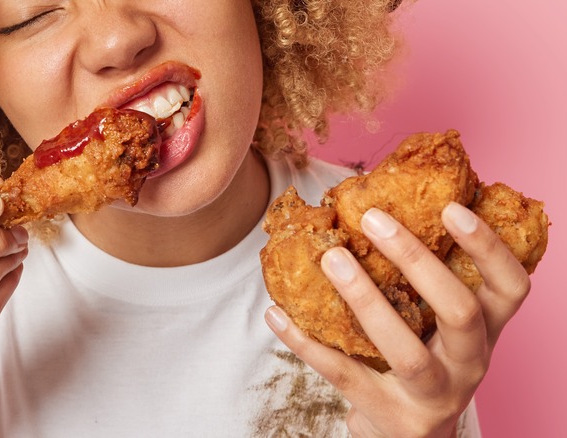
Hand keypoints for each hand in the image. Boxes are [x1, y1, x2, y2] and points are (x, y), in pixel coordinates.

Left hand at [265, 202, 529, 436]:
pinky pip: (343, 374)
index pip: (510, 286)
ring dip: (365, 299)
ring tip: (331, 258)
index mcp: (486, 330)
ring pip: (405, 350)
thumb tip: (376, 210)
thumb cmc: (425, 361)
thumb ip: (426, 284)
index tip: (452, 208)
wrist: (414, 433)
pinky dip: (304, 341)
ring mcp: (433, 395)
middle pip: (460, 312)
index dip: (487, 247)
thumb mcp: (441, 326)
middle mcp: (469, 363)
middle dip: (417, 261)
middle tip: (373, 219)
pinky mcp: (390, 414)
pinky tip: (276, 313)